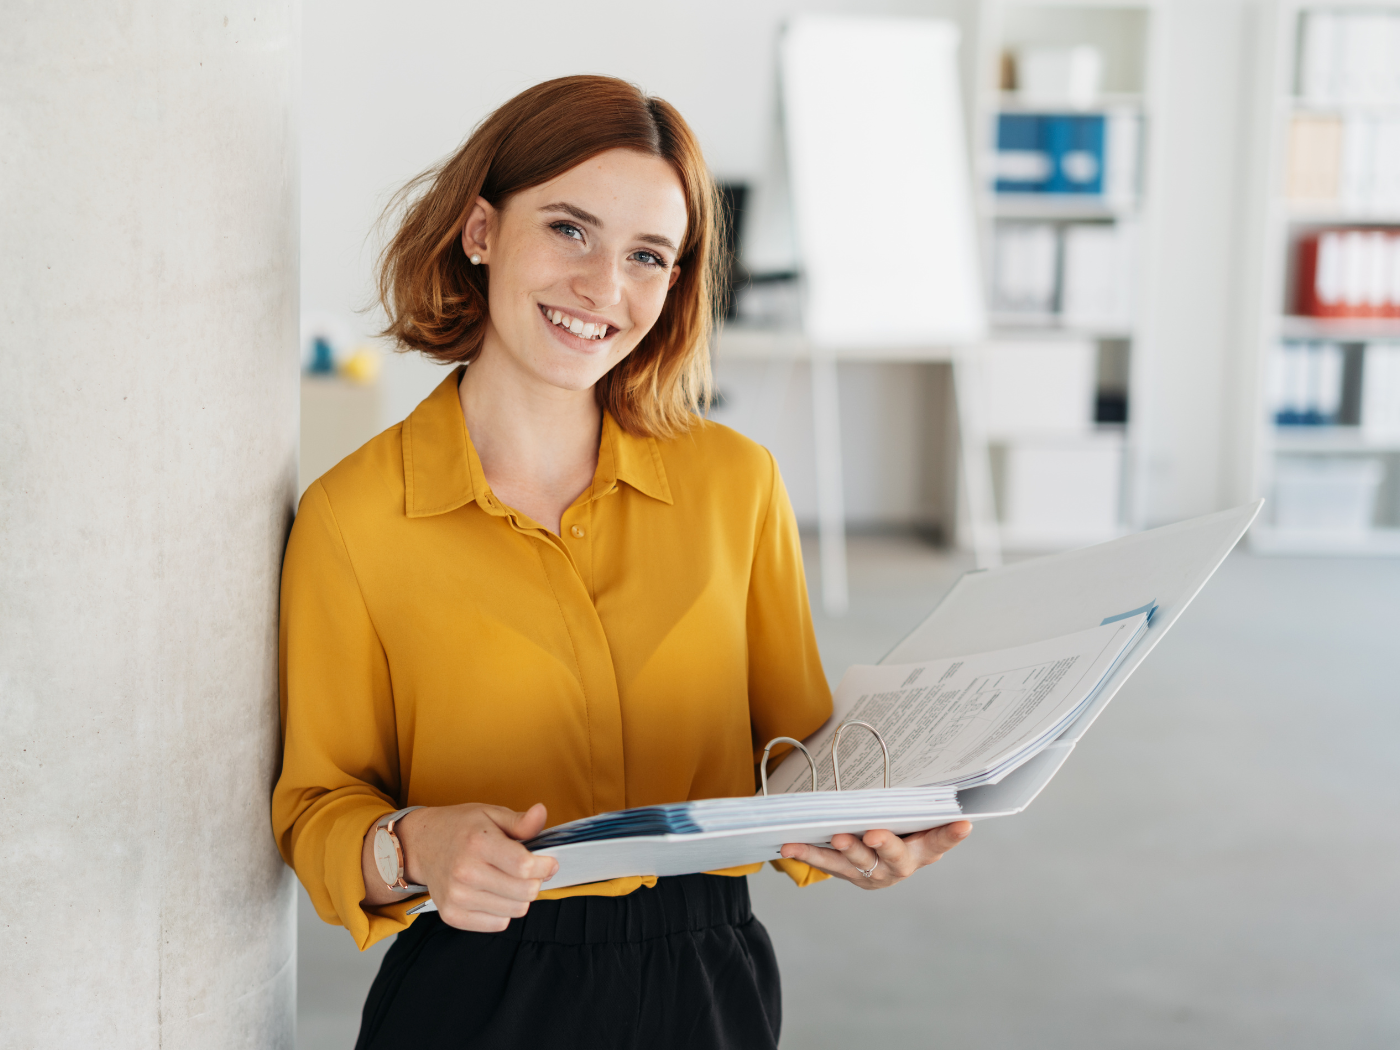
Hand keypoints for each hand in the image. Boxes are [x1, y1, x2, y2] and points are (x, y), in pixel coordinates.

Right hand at [362, 802, 558, 930]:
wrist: (422, 845)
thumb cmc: (461, 828)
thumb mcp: (491, 814)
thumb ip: (521, 820)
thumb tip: (542, 812)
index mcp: (478, 842)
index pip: (525, 866)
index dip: (545, 865)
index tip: (549, 862)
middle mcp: (465, 871)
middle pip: (525, 892)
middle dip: (536, 881)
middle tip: (530, 872)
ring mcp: (457, 896)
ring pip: (515, 910)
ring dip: (520, 897)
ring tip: (510, 880)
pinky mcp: (452, 915)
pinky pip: (498, 924)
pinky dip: (503, 911)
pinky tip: (494, 893)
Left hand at [778, 820, 971, 889]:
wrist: (883, 859)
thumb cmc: (903, 828)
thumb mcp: (915, 817)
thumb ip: (919, 804)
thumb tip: (932, 771)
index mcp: (924, 849)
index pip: (941, 840)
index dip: (951, 834)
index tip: (963, 823)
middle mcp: (900, 866)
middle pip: (894, 857)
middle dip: (884, 845)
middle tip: (873, 834)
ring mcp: (874, 875)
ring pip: (857, 864)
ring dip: (843, 852)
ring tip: (834, 838)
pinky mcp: (849, 875)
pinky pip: (827, 864)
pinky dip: (808, 853)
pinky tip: (789, 845)